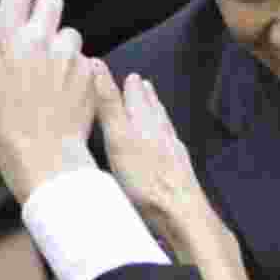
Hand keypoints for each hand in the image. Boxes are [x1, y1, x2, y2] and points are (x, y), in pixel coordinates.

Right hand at [0, 0, 96, 203]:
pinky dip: (74, 68)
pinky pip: (83, 58)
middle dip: (43, 11)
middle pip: (52, 0)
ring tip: (47, 72)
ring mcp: (69, 54)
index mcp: (7, 37)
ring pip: (69, 32)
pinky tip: (61, 89)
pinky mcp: (90, 71)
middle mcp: (41, 39)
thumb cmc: (1, 128)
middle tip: (34, 33)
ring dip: (60, 44)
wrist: (44, 155)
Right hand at [93, 61, 220, 252]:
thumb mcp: (119, 138)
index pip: (136, 98)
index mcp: (145, 124)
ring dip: (157, 112)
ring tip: (154, 104)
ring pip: (164, 126)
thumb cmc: (147, 179)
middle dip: (145, 96)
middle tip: (141, 83)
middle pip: (153, 109)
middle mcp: (162, 134)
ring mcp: (174, 152)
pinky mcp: (179, 171)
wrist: (181, 211)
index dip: (130, 86)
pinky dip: (166, 135)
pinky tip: (168, 142)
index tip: (129, 75)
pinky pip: (171, 144)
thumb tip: (98, 67)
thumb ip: (109, 104)